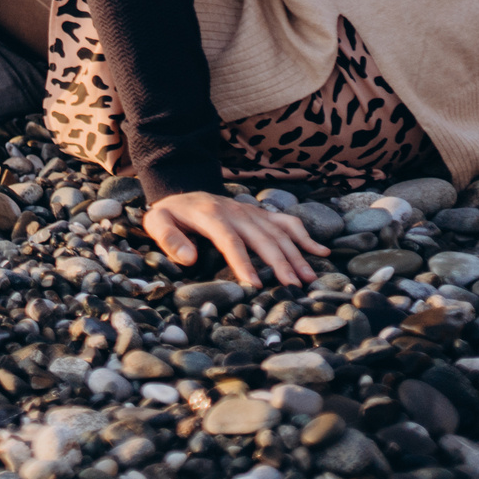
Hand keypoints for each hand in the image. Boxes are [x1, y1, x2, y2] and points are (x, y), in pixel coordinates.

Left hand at [143, 191, 328, 287]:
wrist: (183, 191)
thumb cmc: (170, 214)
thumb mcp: (157, 222)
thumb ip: (169, 238)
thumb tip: (188, 258)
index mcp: (210, 215)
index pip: (229, 239)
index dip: (243, 261)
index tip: (255, 284)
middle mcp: (236, 211)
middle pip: (261, 237)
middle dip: (279, 262)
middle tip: (293, 287)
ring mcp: (251, 212)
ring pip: (278, 232)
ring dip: (296, 254)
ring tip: (309, 278)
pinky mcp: (261, 214)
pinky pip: (286, 222)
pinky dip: (305, 236)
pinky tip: (322, 252)